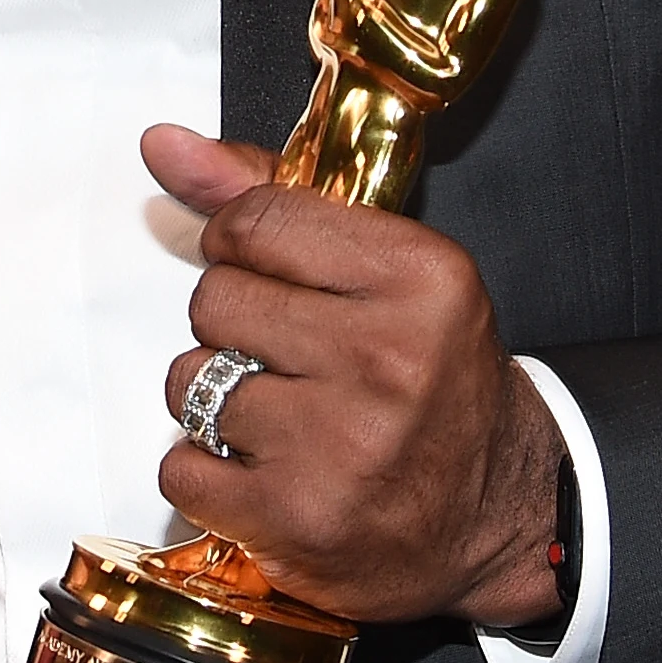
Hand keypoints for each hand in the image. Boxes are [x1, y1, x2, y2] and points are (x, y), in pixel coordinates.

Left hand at [145, 126, 564, 626]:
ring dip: (217, 401)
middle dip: (233, 326)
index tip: (267, 273)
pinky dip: (208, 472)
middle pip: (214, 300)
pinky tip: (268, 472)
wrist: (497, 514)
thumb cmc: (434, 382)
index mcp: (418, 278)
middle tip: (293, 359)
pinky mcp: (296, 519)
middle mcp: (385, 358)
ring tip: (285, 418)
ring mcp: (340, 445)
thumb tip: (164, 144)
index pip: (255, 219)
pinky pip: (181, 466)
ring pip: (189, 382)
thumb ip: (272, 200)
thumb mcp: (386, 271)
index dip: (240, 245)